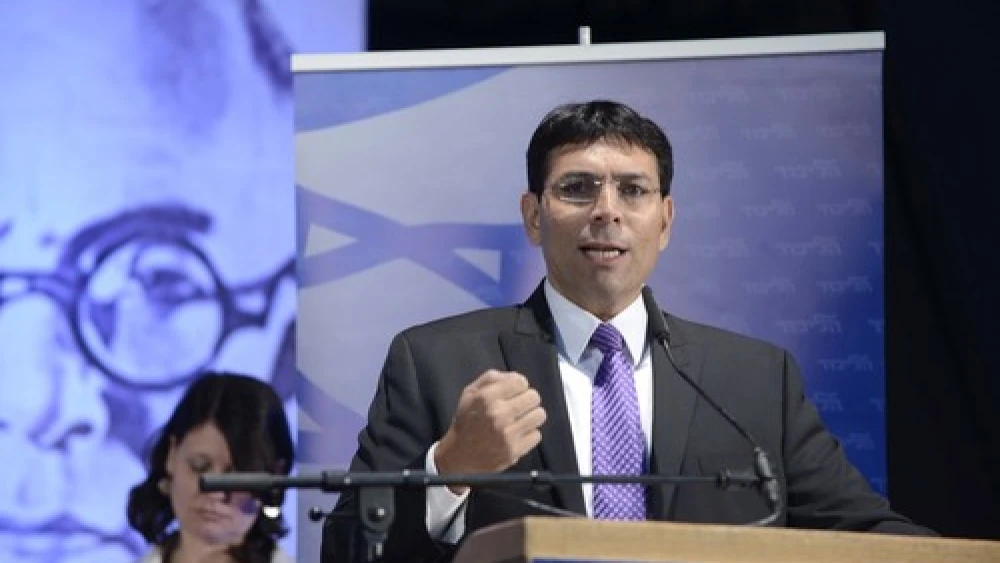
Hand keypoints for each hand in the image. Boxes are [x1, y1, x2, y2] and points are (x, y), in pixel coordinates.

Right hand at [435, 370, 546, 492]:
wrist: (458, 456)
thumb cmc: (466, 421)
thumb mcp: (470, 393)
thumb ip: (491, 378)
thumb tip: (515, 377)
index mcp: (486, 398)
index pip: (521, 382)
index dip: (519, 386)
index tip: (515, 393)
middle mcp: (498, 414)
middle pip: (534, 397)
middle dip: (528, 400)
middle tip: (519, 407)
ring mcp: (507, 434)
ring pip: (539, 415)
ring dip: (532, 416)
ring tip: (521, 420)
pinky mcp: (514, 451)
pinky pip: (537, 435)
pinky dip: (529, 434)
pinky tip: (518, 435)